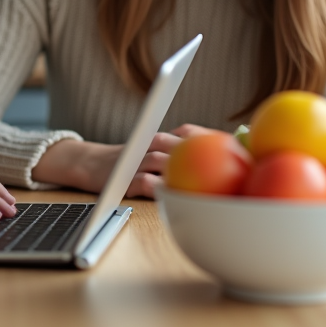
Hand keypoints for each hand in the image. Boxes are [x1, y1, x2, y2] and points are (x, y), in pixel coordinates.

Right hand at [31, 124, 213, 197]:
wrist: (90, 163)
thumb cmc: (130, 162)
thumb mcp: (154, 152)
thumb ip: (179, 153)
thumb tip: (220, 160)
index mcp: (161, 138)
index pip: (190, 132)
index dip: (212, 138)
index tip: (235, 148)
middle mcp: (150, 144)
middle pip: (180, 144)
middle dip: (202, 154)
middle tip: (225, 167)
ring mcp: (137, 160)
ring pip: (163, 160)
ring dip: (181, 169)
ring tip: (202, 182)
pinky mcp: (124, 178)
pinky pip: (144, 181)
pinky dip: (158, 186)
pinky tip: (171, 194)